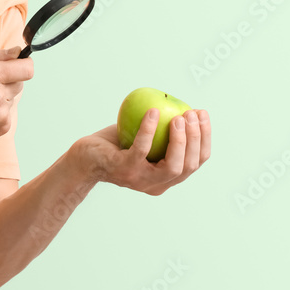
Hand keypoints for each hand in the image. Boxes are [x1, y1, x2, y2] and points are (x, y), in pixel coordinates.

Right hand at [0, 47, 33, 152]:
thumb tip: (17, 52)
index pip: (27, 68)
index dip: (24, 63)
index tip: (18, 63)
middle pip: (20, 82)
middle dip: (8, 79)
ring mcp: (0, 114)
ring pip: (13, 97)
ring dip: (2, 95)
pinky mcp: (1, 128)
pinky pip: (8, 112)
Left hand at [77, 109, 210, 195]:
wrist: (84, 158)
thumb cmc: (116, 144)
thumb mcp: (143, 137)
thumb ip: (163, 129)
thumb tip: (184, 105)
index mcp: (166, 178)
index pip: (195, 163)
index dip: (204, 139)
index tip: (203, 115)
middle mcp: (157, 184)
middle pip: (188, 166)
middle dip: (196, 139)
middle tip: (191, 113)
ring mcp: (141, 180)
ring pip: (172, 166)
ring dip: (180, 140)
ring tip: (178, 117)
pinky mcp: (124, 170)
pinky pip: (141, 150)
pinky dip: (148, 131)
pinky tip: (152, 112)